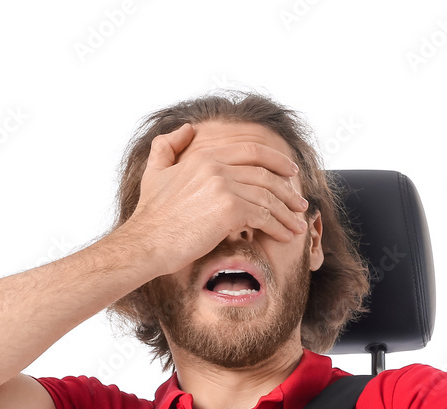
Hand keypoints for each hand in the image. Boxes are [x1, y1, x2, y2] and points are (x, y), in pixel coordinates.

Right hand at [123, 123, 310, 276]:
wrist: (146, 243)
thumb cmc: (150, 216)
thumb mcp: (154, 172)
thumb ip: (168, 146)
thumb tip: (187, 129)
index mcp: (205, 156)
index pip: (251, 151)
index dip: (276, 161)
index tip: (291, 172)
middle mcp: (216, 166)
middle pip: (265, 175)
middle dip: (288, 190)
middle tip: (300, 204)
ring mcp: (224, 186)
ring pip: (268, 197)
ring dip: (287, 213)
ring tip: (298, 225)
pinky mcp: (229, 210)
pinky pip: (264, 216)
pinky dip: (279, 227)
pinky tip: (286, 236)